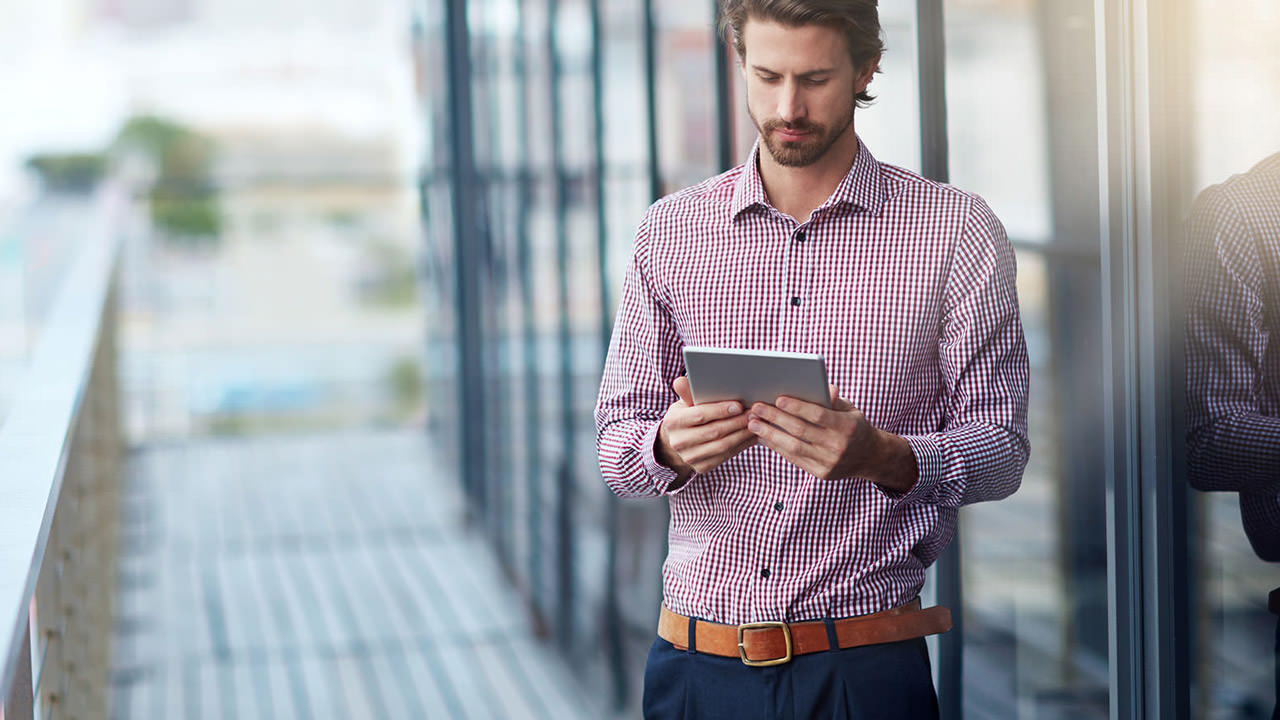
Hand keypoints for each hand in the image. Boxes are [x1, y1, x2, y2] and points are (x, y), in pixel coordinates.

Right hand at [655, 376, 755, 478]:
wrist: (678, 441)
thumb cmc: (685, 416)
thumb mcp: (684, 403)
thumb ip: (687, 392)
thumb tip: (682, 380)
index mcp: (673, 422)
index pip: (700, 415)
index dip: (720, 410)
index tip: (739, 405)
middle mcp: (679, 442)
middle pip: (714, 431)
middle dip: (736, 422)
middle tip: (753, 413)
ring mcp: (690, 457)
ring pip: (722, 445)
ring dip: (742, 434)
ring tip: (756, 423)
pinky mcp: (701, 467)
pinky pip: (726, 456)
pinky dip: (741, 445)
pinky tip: (751, 436)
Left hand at [747, 385, 918, 492]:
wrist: (869, 457)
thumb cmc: (854, 426)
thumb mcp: (850, 409)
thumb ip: (833, 399)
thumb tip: (822, 385)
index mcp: (847, 426)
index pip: (817, 415)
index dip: (797, 407)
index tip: (778, 398)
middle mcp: (838, 446)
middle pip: (800, 431)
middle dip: (775, 418)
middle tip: (756, 408)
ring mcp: (829, 462)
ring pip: (793, 447)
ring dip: (770, 434)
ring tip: (753, 423)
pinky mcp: (821, 473)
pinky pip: (794, 459)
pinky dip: (777, 447)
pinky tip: (763, 437)